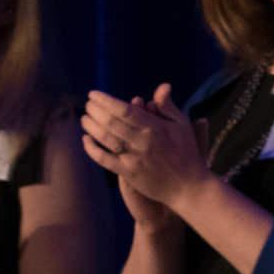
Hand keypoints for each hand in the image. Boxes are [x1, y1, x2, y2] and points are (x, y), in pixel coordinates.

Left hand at [78, 91, 176, 229]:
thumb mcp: (181, 125)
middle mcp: (142, 142)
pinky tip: (86, 140)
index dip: (105, 100)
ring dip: (91, 126)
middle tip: (88, 104)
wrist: (188, 187)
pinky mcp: (128, 173)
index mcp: (155, 127)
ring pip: (105, 139)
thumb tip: (163, 86)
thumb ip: (167, 106)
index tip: (94, 94)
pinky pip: (104, 160)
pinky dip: (91, 149)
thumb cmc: (186, 152)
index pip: (124, 110)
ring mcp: (133, 158)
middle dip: (95, 110)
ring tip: (84, 118)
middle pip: (111, 122)